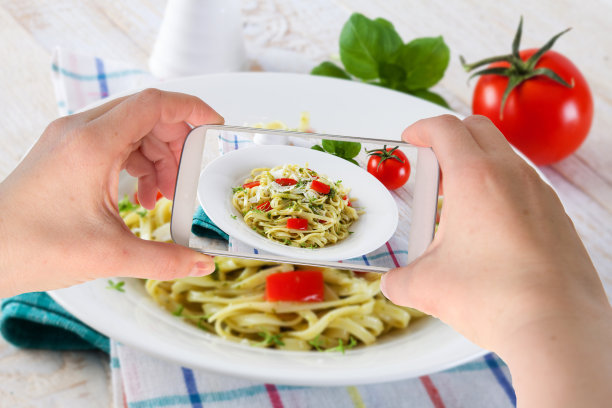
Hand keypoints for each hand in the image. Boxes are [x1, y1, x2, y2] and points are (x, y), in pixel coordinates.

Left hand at [0, 89, 222, 296]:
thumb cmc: (32, 247)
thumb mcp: (111, 255)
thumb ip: (166, 259)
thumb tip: (202, 264)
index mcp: (93, 144)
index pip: (154, 104)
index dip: (191, 109)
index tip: (214, 126)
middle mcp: (79, 131)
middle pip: (146, 114)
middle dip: (176, 142)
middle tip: (189, 175)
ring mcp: (69, 139)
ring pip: (130, 128)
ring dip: (157, 155)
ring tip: (163, 194)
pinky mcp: (65, 152)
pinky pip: (113, 142)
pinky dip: (136, 162)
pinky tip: (141, 196)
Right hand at [381, 115, 611, 405]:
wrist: (557, 326)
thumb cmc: (495, 298)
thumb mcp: (428, 287)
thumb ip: (401, 280)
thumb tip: (394, 284)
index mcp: (475, 177)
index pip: (444, 128)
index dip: (421, 128)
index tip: (410, 138)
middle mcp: (511, 174)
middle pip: (478, 128)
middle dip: (449, 137)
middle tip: (431, 165)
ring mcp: (540, 193)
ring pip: (505, 154)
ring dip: (477, 164)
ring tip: (458, 203)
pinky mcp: (557, 215)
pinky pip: (525, 184)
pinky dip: (501, 188)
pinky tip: (490, 229)